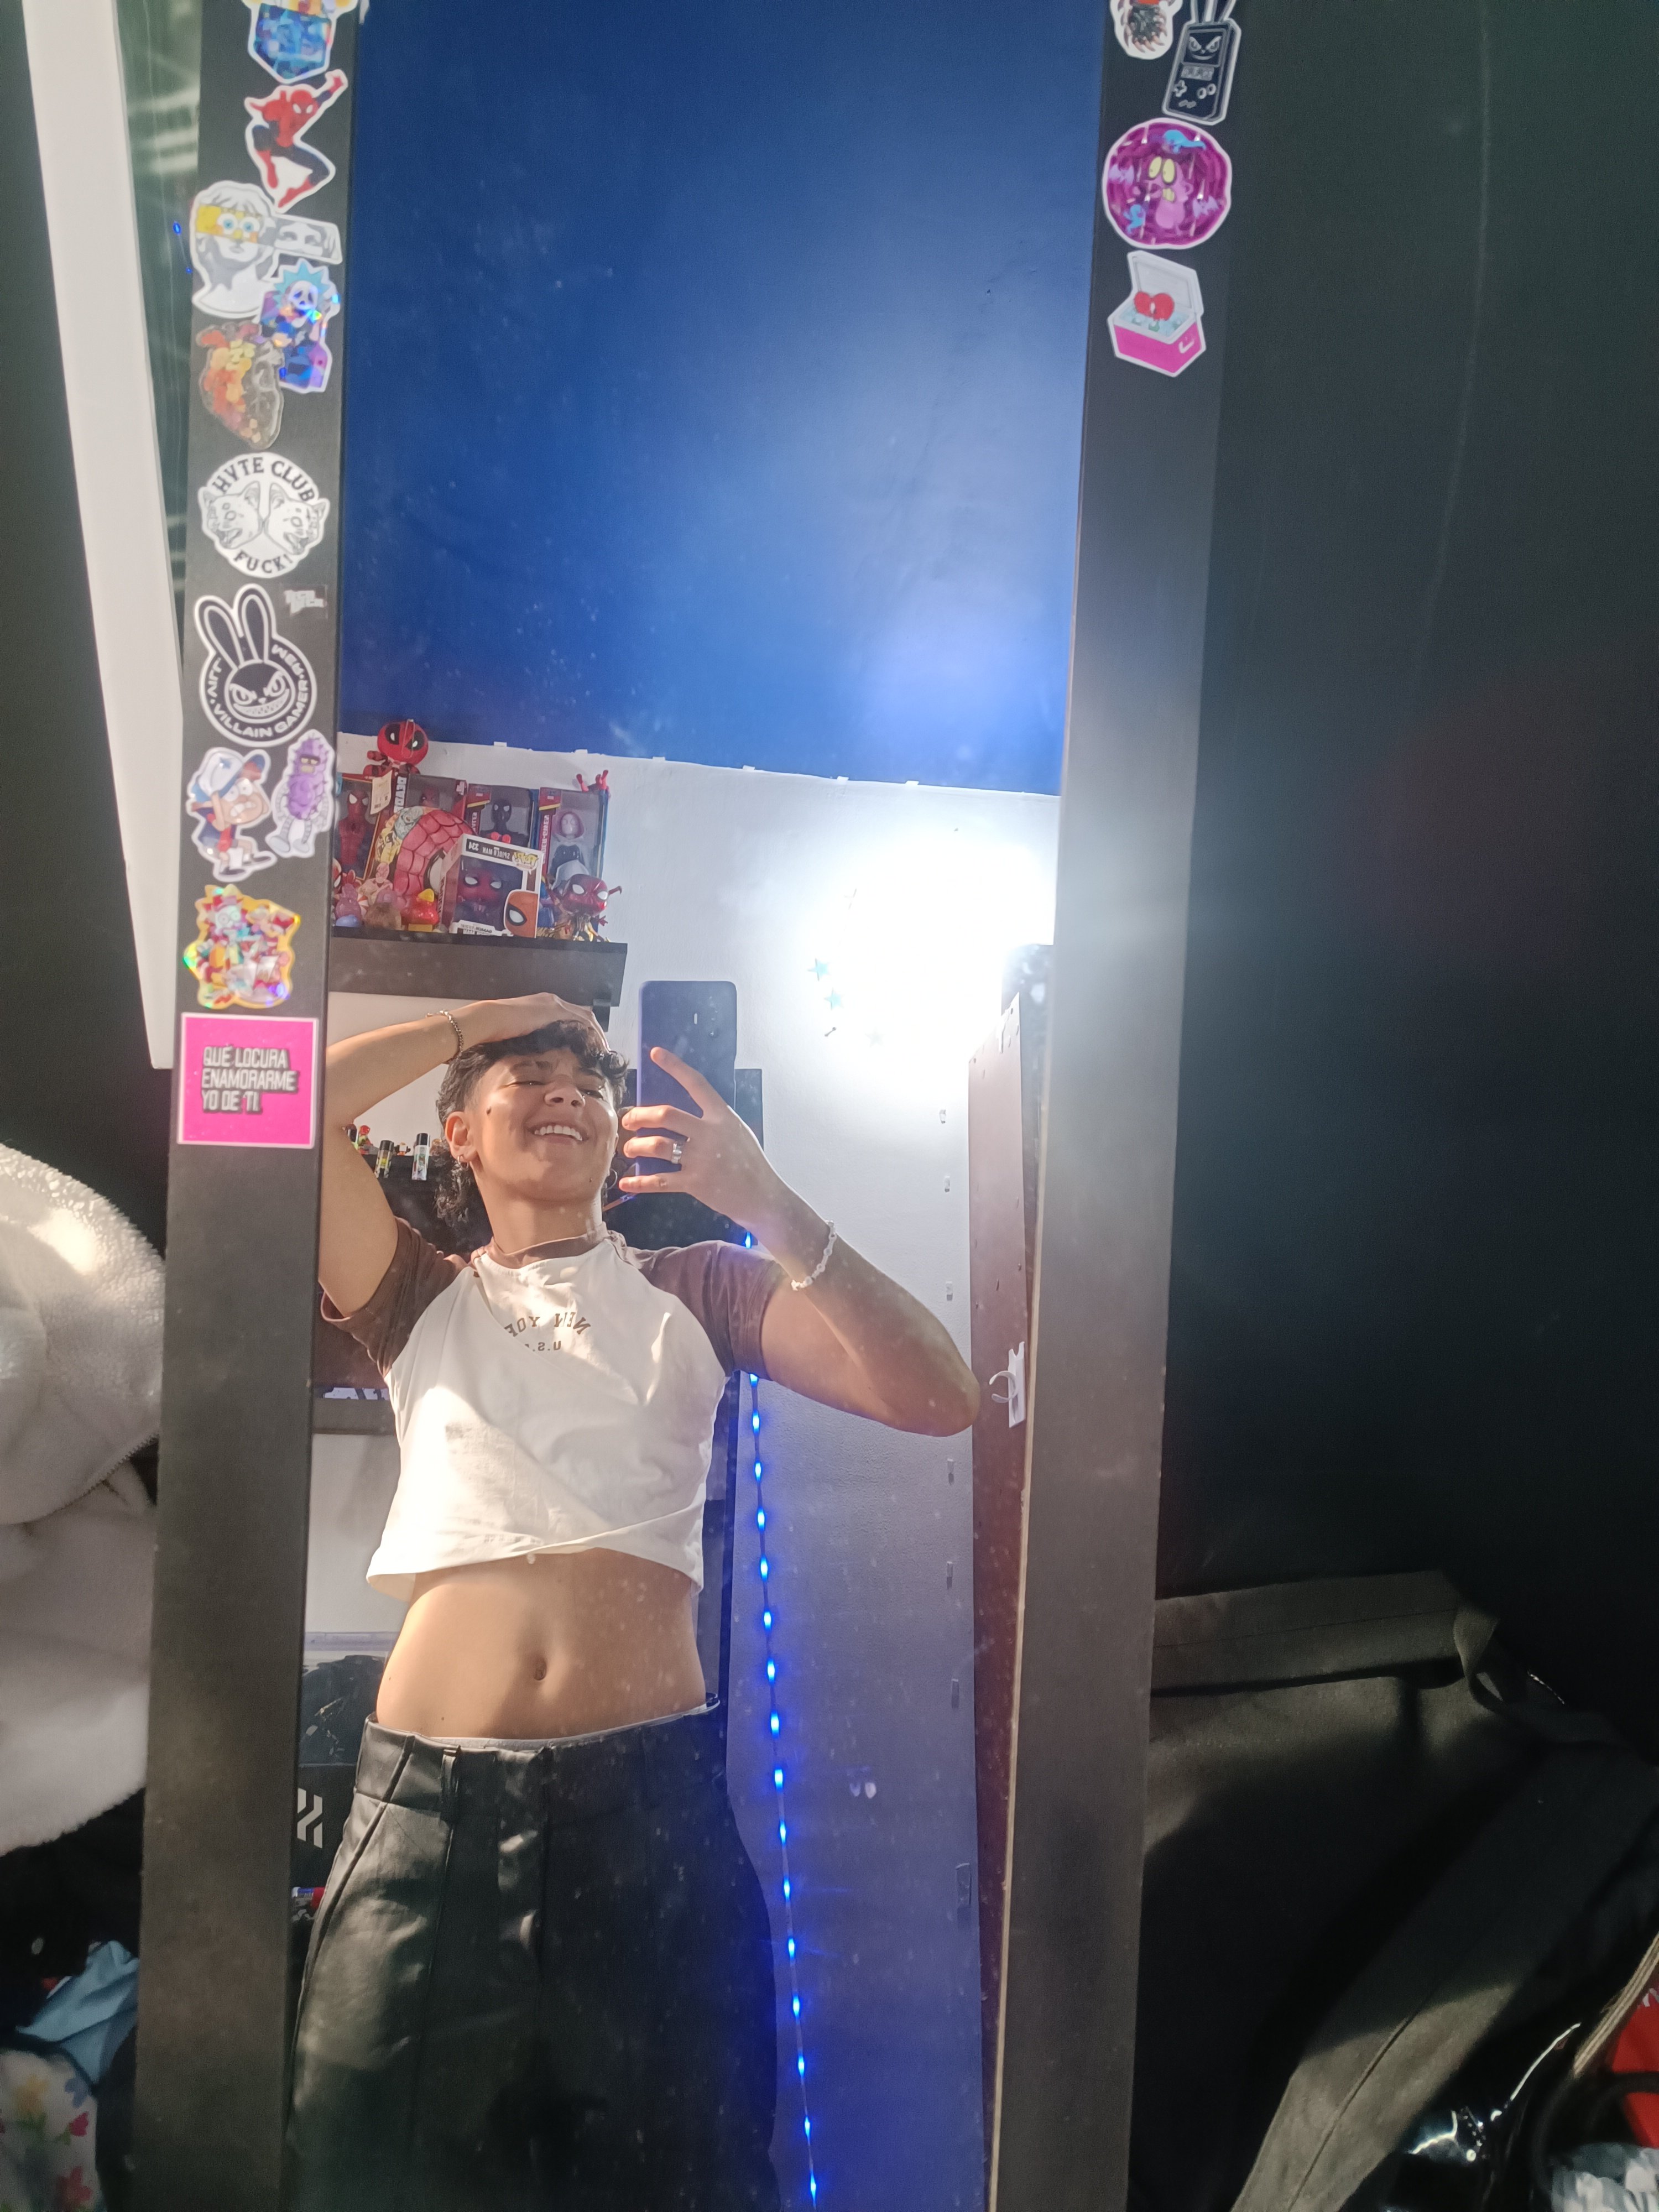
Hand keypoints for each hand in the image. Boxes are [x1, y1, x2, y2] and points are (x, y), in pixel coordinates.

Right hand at [458, 994, 605, 1049]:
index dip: (584, 1030)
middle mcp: (551, 1001)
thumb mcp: (521, 1034)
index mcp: (543, 1005)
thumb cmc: (497, 1031)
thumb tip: (541, 1054)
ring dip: (597, 1033)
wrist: (488, 1019)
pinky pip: (581, 1021)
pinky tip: (596, 1046)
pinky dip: (592, 1033)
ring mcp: (553, 1004)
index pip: (571, 1016)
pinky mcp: (554, 1010)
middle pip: (583, 1014)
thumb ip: (534, 1038)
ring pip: (585, 1017)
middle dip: (594, 1031)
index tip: (590, 1045)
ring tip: (603, 1050)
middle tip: (602, 1049)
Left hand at [619, 1048, 783, 1223]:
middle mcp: (710, 1133)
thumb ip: (714, 1120)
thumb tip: (685, 1114)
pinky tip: (626, 1183)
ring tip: (630, 1149)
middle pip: (666, 1114)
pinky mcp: (695, 1182)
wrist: (763, 1195)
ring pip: (658, 1146)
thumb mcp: (738, 1131)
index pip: (696, 1084)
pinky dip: (639, 1182)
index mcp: (722, 1116)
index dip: (674, 1066)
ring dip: (637, 1146)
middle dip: (640, 1116)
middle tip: (629, 1121)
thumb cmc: (750, 1163)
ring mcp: (702, 1158)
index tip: (654, 1053)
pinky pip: (660, 1181)